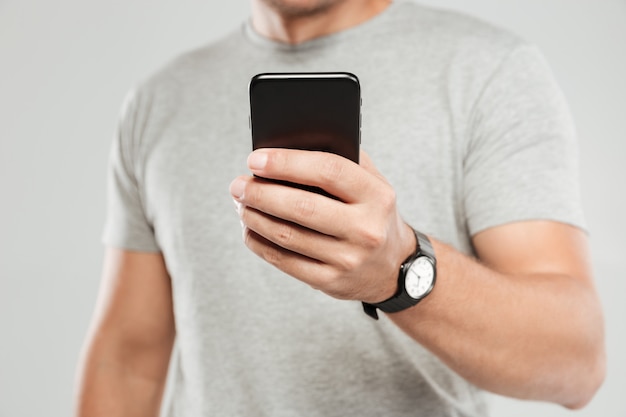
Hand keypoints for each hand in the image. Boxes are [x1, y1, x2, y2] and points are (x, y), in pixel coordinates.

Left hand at [229, 148, 414, 302]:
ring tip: (241, 204)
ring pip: (287, 235)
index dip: (287, 163)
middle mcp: (366, 229)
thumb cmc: (372, 214)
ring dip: (254, 217)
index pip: (328, 170)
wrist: (393, 267)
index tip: (255, 160)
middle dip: (261, 193)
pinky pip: (284, 261)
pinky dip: (259, 243)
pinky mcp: (330, 281)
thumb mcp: (372, 184)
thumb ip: (342, 159)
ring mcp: (348, 259)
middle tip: (239, 184)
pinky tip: (250, 229)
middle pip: (302, 207)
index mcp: (377, 196)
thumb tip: (288, 146)